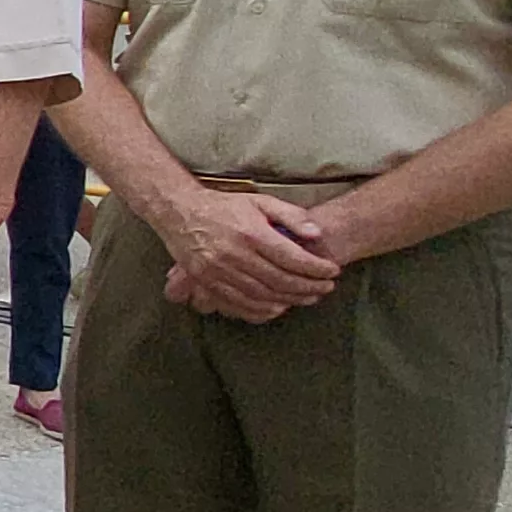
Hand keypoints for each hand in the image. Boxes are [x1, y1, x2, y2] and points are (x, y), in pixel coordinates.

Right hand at [149, 187, 335, 321]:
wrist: (179, 211)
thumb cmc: (223, 206)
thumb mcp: (260, 201)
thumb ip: (291, 215)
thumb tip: (316, 234)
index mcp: (251, 233)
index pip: (292, 258)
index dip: (316, 268)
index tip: (332, 271)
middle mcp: (234, 254)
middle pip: (280, 280)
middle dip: (309, 287)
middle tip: (326, 288)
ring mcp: (218, 271)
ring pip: (262, 295)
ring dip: (290, 300)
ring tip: (308, 298)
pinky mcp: (206, 281)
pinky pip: (238, 303)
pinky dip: (262, 309)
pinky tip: (278, 307)